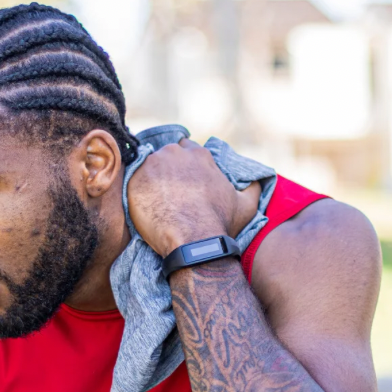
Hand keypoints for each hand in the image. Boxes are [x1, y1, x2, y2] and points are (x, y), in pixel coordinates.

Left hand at [126, 138, 260, 256]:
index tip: (184, 179)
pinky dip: (137, 191)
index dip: (185, 164)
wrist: (193, 243)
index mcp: (198, 155)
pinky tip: (144, 206)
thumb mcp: (246, 205)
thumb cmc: (220, 224)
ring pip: (148, 166)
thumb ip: (253, 187)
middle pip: (166, 155)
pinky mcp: (135, 180)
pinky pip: (132, 180)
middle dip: (167, 169)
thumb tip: (259, 179)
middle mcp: (174, 153)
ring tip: (155, 200)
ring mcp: (152, 165)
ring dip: (151, 179)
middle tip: (168, 192)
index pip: (187, 148)